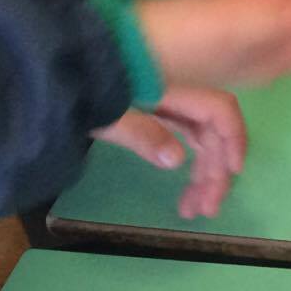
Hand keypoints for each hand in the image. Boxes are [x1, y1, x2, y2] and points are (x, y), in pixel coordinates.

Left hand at [90, 88, 246, 219]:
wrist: (56, 80)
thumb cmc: (81, 93)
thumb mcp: (107, 115)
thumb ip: (142, 134)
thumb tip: (177, 160)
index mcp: (170, 91)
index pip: (218, 110)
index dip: (233, 138)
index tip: (233, 172)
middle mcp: (175, 97)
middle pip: (211, 132)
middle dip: (214, 171)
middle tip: (205, 210)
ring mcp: (166, 106)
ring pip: (199, 140)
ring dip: (203, 173)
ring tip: (192, 210)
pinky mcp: (154, 113)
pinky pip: (184, 139)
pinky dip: (189, 164)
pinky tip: (186, 188)